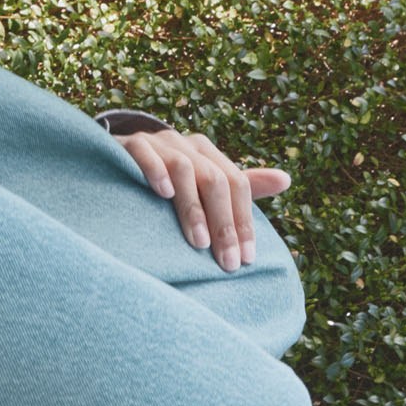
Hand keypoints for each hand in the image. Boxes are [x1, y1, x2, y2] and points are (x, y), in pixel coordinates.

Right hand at [113, 128, 289, 271]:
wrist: (118, 157)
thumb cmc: (168, 179)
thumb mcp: (204, 181)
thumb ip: (242, 185)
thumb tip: (286, 180)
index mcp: (208, 154)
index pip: (236, 185)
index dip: (243, 222)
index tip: (246, 259)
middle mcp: (187, 145)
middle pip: (214, 180)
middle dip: (224, 224)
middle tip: (227, 262)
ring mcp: (159, 142)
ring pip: (183, 170)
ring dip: (193, 208)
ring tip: (199, 243)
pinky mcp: (130, 144)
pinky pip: (144, 155)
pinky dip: (155, 172)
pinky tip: (163, 195)